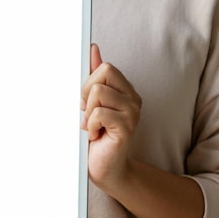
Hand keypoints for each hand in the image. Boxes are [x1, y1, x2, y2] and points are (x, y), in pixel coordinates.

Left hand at [81, 44, 141, 191]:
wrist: (104, 168)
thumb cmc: (96, 137)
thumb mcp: (91, 103)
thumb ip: (94, 77)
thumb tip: (93, 49)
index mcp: (125, 91)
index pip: (105, 67)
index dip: (89, 83)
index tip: (85, 102)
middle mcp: (133, 99)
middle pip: (103, 74)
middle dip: (86, 94)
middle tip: (88, 115)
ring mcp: (132, 113)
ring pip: (98, 93)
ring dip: (87, 113)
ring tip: (93, 126)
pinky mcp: (127, 127)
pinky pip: (99, 113)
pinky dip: (90, 125)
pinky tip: (95, 135)